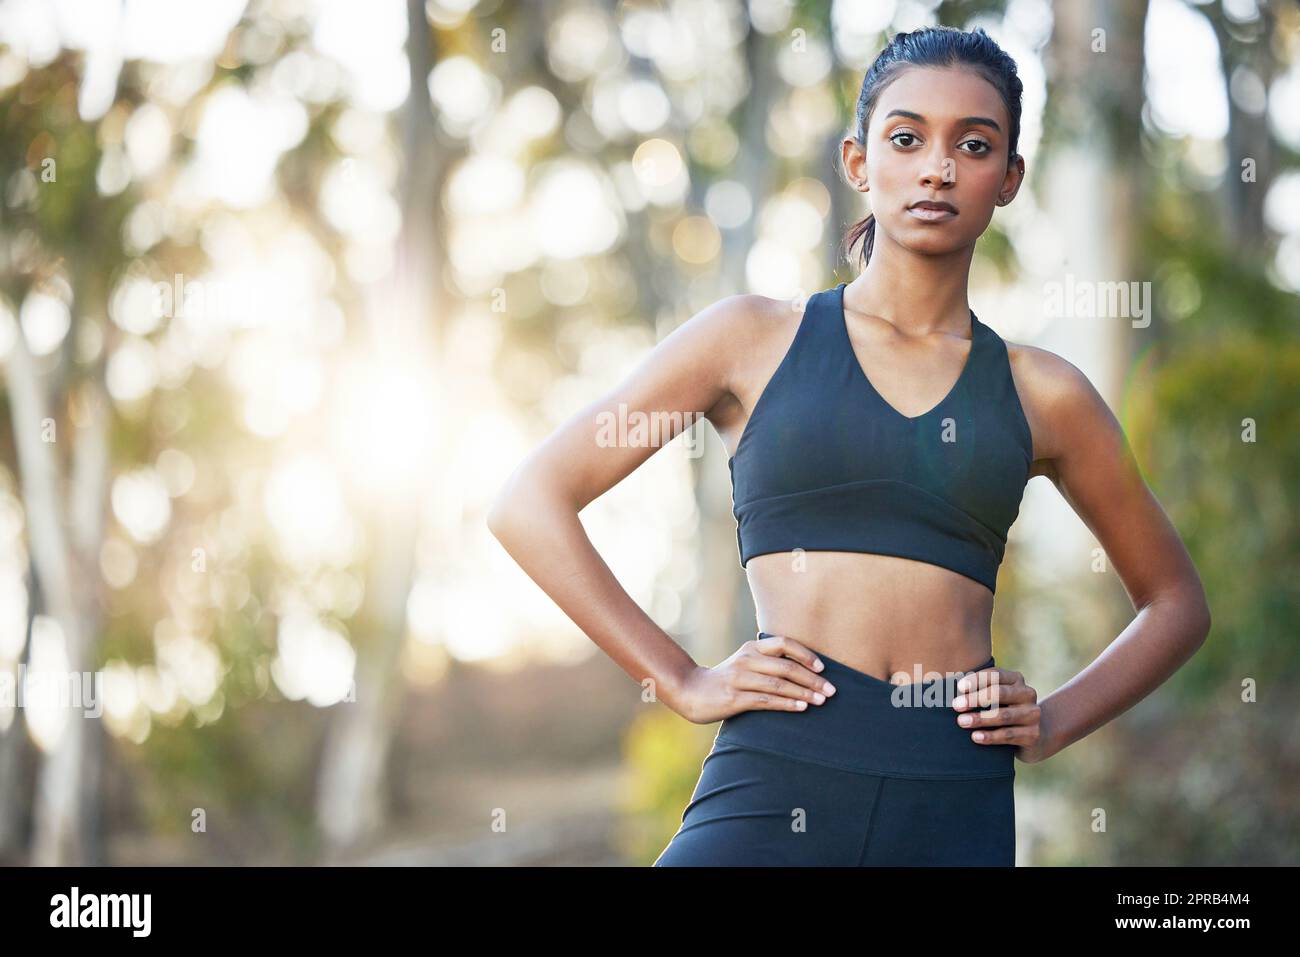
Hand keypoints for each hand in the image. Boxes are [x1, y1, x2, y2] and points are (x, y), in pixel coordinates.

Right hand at [677, 633, 837, 724]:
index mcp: (751, 648)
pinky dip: (787, 704)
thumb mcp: (745, 663)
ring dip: (804, 693)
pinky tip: (801, 708)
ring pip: (779, 684)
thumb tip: (804, 671)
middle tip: (832, 691)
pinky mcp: (734, 698)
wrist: (690, 691)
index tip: (823, 667)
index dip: (806, 654)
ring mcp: (739, 678)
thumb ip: (767, 663)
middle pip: (786, 666)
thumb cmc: (725, 680)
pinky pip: (766, 700)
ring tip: (822, 701)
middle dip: (812, 679)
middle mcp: (746, 659)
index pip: (784, 643)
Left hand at [950, 666, 1051, 763]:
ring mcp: (1032, 714)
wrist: (1032, 736)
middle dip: (975, 699)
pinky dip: (991, 736)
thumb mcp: (993, 697)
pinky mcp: (1033, 735)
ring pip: (1003, 715)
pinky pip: (1008, 735)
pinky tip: (975, 737)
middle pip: (999, 693)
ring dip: (980, 719)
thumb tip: (944, 688)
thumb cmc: (1001, 710)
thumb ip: (976, 689)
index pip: (995, 675)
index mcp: (1016, 679)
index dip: (976, 680)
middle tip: (956, 706)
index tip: (959, 687)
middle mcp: (1027, 694)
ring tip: (961, 722)